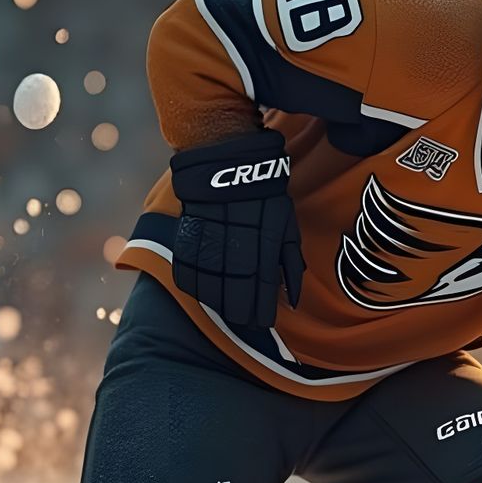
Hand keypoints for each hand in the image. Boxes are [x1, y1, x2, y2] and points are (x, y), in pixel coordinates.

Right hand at [169, 130, 304, 328]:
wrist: (225, 160)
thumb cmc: (263, 195)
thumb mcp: (286, 226)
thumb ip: (290, 264)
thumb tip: (295, 299)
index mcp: (262, 250)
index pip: (260, 294)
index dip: (261, 312)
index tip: (263, 322)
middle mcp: (234, 253)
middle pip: (233, 298)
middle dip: (240, 314)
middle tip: (244, 321)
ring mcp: (208, 248)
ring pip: (210, 291)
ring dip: (218, 304)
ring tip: (225, 309)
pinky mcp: (187, 240)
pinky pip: (188, 274)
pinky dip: (195, 287)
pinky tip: (203, 292)